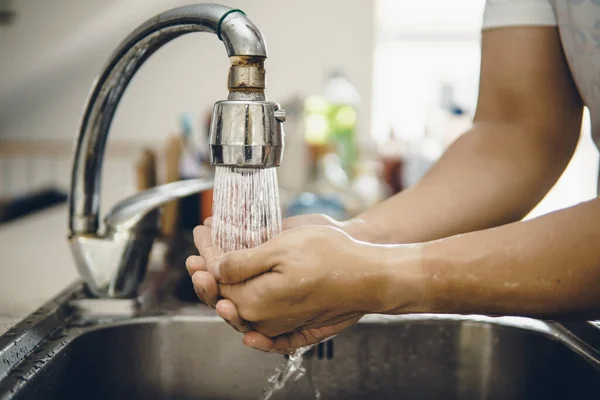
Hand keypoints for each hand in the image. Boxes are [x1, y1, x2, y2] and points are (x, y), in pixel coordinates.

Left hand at [186, 214, 358, 332]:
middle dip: (207, 275)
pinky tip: (246, 329)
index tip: (201, 234)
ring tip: (209, 277)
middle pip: (225, 299)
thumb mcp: (281, 249)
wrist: (369, 276)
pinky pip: (268, 336)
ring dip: (224, 294)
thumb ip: (242, 263)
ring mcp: (281, 326)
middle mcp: (264, 319)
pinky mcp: (297, 327)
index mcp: (255, 300)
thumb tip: (214, 269)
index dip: (206, 255)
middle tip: (195, 257)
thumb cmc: (330, 257)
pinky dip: (253, 331)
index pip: (218, 280)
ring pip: (243, 313)